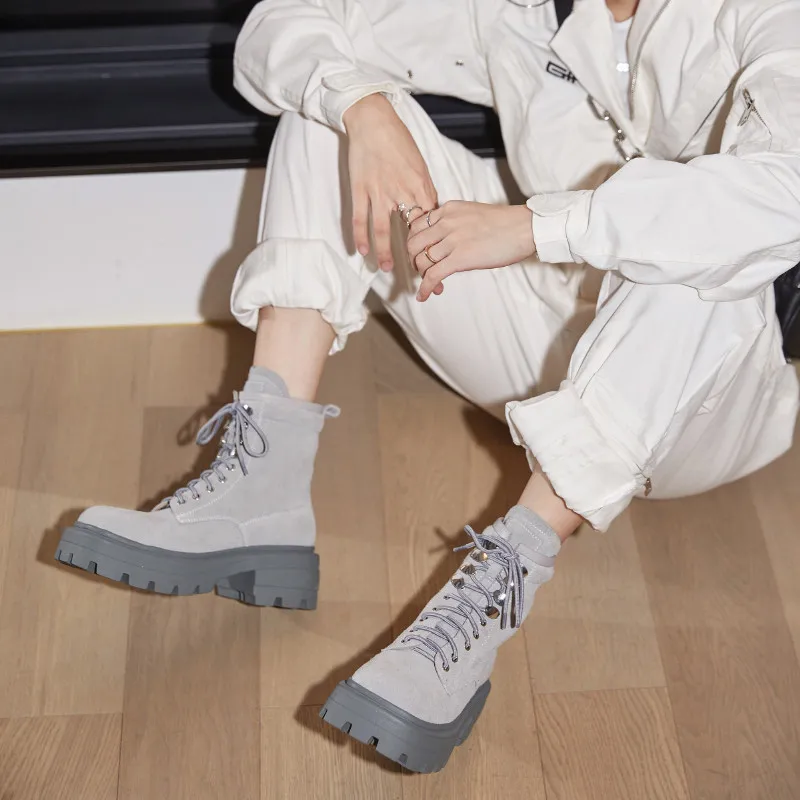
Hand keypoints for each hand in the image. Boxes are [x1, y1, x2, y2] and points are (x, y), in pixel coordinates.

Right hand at [343, 94, 437, 270]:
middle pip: (411, 230)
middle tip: (423, 276)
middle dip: (417, 255)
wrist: (373, 120)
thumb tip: (431, 213)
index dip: (436, 243)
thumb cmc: (399, 141)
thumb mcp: (420, 165)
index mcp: (420, 185)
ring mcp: (378, 191)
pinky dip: (361, 236)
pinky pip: (360, 218)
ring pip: (383, 229)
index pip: (431, 221)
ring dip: (386, 252)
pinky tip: (363, 251)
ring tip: (388, 269)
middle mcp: (401, 191)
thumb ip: (424, 191)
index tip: (440, 260)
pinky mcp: (360, 188)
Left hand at [407, 202, 535, 300]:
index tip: (420, 253)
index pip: (416, 226)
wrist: (525, 228)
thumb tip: (444, 242)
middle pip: (413, 244)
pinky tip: (424, 296)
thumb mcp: (472, 214)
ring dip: (422, 276)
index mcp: (448, 210)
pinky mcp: (460, 258)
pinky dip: (425, 288)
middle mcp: (446, 222)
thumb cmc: (505, 224)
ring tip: (431, 283)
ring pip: (421, 261)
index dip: (414, 243)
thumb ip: (454, 223)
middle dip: (414, 260)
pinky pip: (432, 275)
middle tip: (423, 269)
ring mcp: (452, 240)